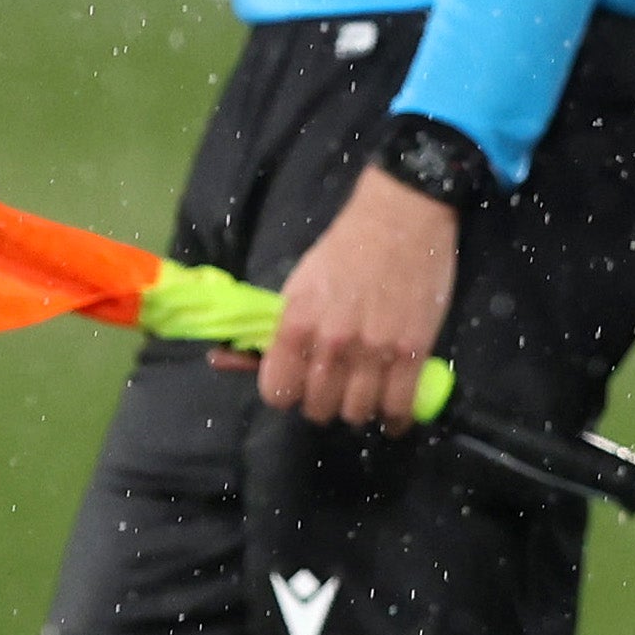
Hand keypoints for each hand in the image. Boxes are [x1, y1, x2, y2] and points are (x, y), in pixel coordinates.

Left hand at [257, 164, 451, 426]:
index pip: (277, 392)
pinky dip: (394, 418)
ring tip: (365, 393)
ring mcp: (373, 350)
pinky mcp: (411, 353)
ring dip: (359, 408)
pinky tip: (392, 411)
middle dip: (324, 402)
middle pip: (318, 408)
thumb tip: (222, 361)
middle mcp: (331, 343)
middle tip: (335, 386)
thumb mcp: (299, 284)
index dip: (287, 392)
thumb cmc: (345, 248)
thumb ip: (276, 329)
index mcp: (296, 323)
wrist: (401, 217)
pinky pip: (397, 408)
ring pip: (356, 413)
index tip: (298, 385)